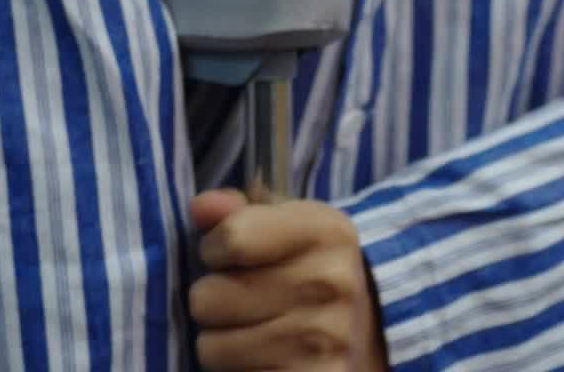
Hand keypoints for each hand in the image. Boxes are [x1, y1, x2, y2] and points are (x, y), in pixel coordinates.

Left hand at [189, 189, 387, 370]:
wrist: (364, 331)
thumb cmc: (308, 266)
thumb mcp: (285, 224)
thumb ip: (237, 210)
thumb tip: (199, 207)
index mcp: (327, 231)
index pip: (232, 238)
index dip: (214, 247)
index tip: (227, 255)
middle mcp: (331, 284)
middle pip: (209, 297)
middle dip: (212, 297)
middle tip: (240, 297)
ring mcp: (323, 342)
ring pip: (210, 348)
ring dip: (220, 340)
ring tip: (251, 329)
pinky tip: (264, 358)